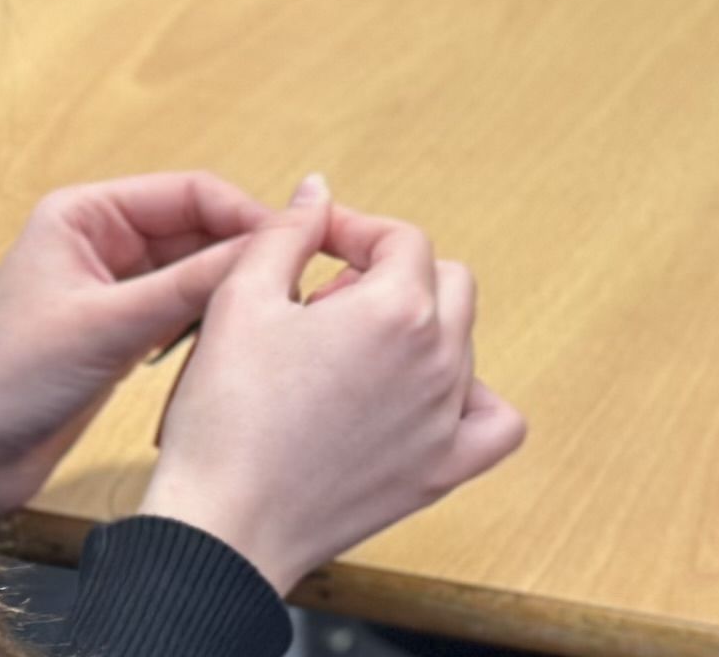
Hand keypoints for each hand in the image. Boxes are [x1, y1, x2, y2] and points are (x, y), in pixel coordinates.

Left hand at [0, 171, 267, 518]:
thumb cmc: (3, 380)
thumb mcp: (107, 324)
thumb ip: (191, 283)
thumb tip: (270, 243)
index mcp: (87, 215)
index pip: (192, 192)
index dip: (247, 215)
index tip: (296, 247)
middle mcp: (103, 243)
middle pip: (201, 230)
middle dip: (244, 256)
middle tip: (295, 288)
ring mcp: (114, 290)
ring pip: (198, 274)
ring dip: (230, 294)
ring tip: (270, 320)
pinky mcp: (121, 334)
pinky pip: (185, 314)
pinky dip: (210, 326)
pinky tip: (232, 347)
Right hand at [140, 176, 527, 594]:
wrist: (222, 525)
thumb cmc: (225, 416)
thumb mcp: (240, 299)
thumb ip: (289, 233)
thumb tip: (319, 192)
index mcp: (396, 309)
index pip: (403, 240)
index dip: (358, 232)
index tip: (319, 248)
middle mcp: (440, 358)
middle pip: (446, 282)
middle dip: (391, 277)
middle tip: (326, 305)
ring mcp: (448, 417)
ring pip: (461, 343)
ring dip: (419, 332)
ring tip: (350, 356)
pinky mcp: (443, 470)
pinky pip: (496, 422)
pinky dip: (474, 402)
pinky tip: (427, 400)